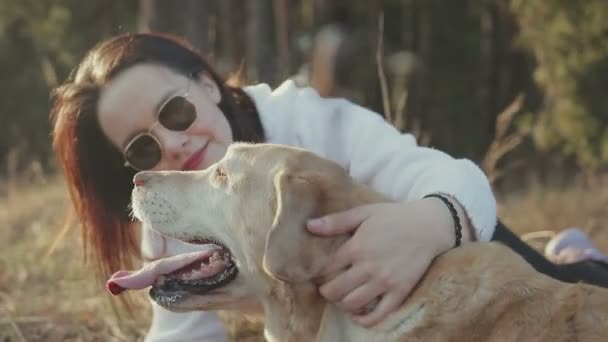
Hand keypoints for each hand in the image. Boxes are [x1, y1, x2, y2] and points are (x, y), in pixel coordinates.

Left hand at [306, 199, 465, 326]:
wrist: (429, 225)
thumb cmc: (394, 216)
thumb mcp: (364, 212)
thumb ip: (336, 221)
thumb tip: (309, 226)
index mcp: (356, 247)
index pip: (327, 268)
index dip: (320, 272)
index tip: (320, 272)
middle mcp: (368, 267)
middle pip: (336, 290)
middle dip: (327, 291)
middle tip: (328, 287)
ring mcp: (384, 282)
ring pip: (353, 304)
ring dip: (342, 304)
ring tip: (343, 297)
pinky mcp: (400, 292)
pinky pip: (379, 314)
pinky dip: (364, 320)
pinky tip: (357, 315)